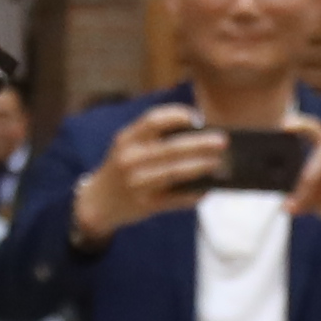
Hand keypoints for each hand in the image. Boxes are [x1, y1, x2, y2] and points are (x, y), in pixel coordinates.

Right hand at [74, 107, 228, 239]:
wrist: (98, 202)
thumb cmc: (122, 167)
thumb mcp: (127, 145)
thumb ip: (152, 136)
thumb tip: (198, 131)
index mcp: (127, 139)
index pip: (154, 120)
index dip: (178, 116)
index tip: (198, 118)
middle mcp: (130, 160)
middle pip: (171, 148)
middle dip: (201, 144)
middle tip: (222, 141)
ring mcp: (137, 184)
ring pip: (175, 173)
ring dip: (201, 167)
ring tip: (218, 162)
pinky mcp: (146, 204)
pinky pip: (176, 198)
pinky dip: (193, 193)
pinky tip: (206, 188)